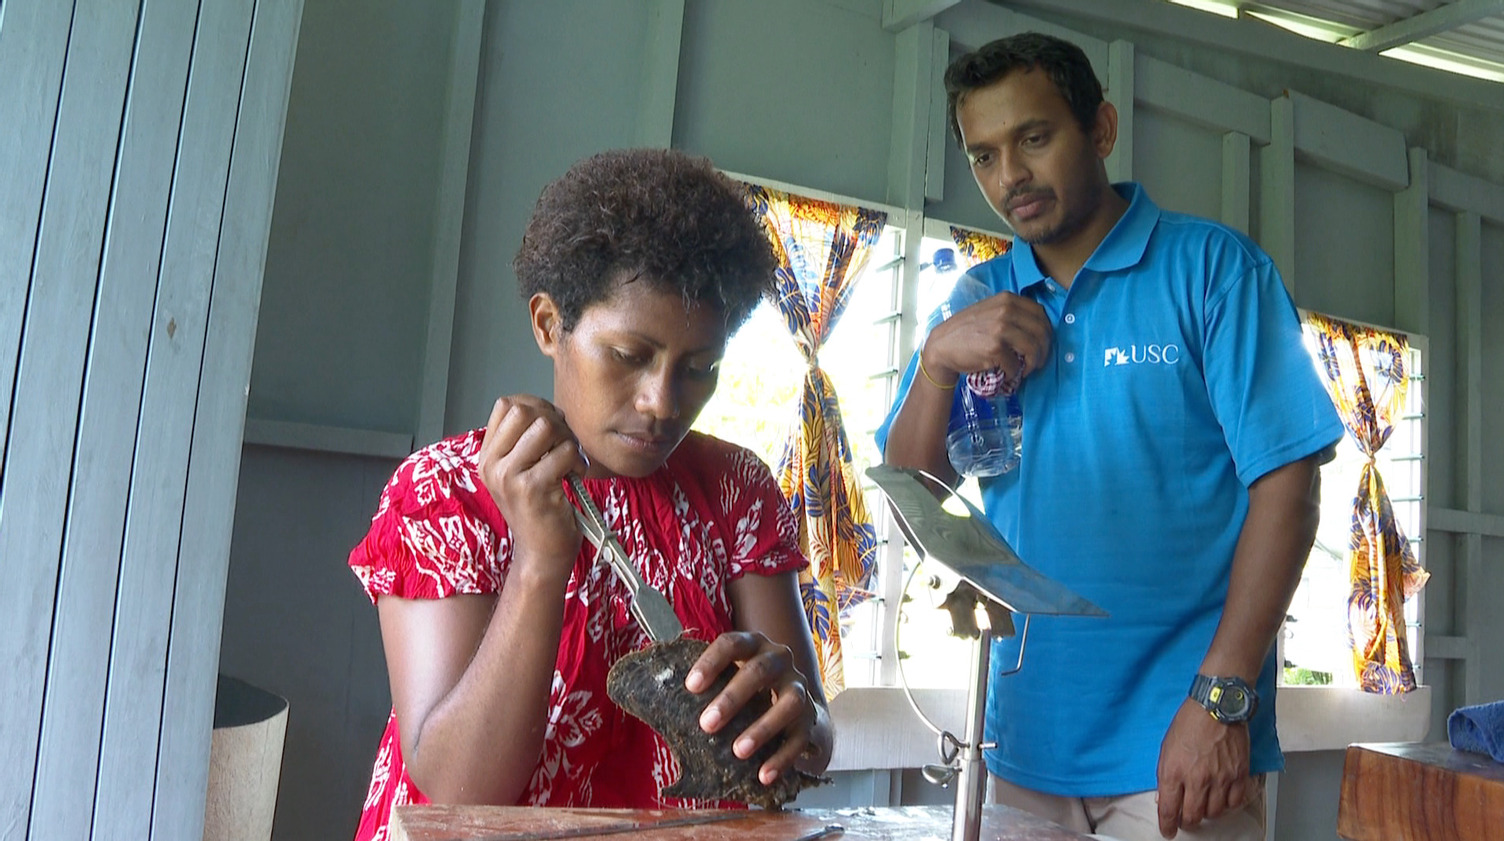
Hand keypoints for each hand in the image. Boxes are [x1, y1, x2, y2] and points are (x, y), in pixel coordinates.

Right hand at [476, 395, 588, 579]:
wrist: (541, 553)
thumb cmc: (539, 510)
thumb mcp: (520, 472)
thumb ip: (525, 440)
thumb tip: (549, 411)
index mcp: (487, 457)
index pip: (506, 404)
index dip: (536, 406)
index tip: (552, 426)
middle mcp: (492, 465)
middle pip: (524, 410)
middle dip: (554, 420)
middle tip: (564, 443)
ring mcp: (509, 477)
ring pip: (546, 427)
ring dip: (568, 439)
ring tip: (571, 460)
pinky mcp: (532, 489)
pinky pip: (564, 453)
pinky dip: (578, 462)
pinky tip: (576, 477)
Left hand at [685, 631, 822, 785]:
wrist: (791, 699)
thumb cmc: (745, 687)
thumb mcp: (728, 675)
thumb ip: (703, 683)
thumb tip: (654, 698)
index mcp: (753, 644)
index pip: (732, 643)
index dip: (711, 662)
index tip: (690, 686)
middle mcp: (779, 659)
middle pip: (760, 671)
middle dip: (732, 698)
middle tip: (707, 724)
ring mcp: (798, 687)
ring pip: (789, 703)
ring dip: (763, 728)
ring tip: (738, 751)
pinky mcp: (810, 717)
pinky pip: (800, 738)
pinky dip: (782, 758)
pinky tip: (763, 775)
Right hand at [925, 291, 1051, 384]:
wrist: (942, 345)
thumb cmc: (966, 331)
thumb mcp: (989, 311)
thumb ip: (1011, 312)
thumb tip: (1037, 326)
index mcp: (1007, 299)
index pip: (1040, 313)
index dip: (1046, 331)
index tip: (1042, 344)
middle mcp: (1006, 310)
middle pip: (1041, 331)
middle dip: (1043, 350)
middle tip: (1037, 361)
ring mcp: (1000, 328)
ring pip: (1033, 348)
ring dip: (1033, 363)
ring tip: (1025, 369)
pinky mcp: (995, 348)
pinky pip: (1015, 364)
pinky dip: (1014, 373)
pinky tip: (1007, 373)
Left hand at [1155, 699, 1258, 837]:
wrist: (1216, 707)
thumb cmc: (1188, 723)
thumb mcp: (1166, 748)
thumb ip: (1166, 775)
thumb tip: (1166, 797)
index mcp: (1174, 771)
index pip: (1168, 810)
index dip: (1167, 825)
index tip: (1168, 831)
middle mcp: (1197, 779)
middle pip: (1192, 817)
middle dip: (1187, 822)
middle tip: (1186, 818)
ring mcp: (1220, 779)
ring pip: (1214, 813)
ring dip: (1207, 813)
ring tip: (1204, 804)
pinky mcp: (1239, 775)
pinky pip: (1234, 803)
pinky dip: (1227, 805)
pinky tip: (1222, 799)